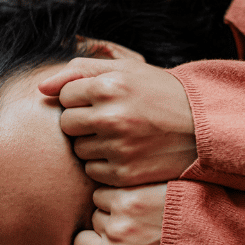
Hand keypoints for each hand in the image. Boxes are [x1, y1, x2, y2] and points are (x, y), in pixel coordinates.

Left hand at [38, 57, 195, 186]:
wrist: (203, 127)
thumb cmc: (159, 94)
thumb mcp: (126, 70)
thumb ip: (79, 71)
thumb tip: (40, 88)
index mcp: (110, 85)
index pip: (64, 97)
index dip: (81, 99)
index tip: (104, 100)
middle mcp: (112, 116)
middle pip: (66, 125)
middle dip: (83, 122)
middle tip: (111, 119)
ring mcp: (118, 148)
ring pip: (78, 150)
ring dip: (93, 145)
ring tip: (122, 136)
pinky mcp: (125, 174)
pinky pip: (93, 173)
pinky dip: (105, 166)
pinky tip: (127, 155)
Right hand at [40, 184, 166, 244]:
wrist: (213, 238)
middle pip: (79, 241)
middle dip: (102, 238)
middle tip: (138, 242)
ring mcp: (118, 229)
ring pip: (91, 215)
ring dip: (112, 215)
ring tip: (145, 224)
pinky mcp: (126, 201)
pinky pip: (103, 194)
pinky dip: (119, 196)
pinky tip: (144, 205)